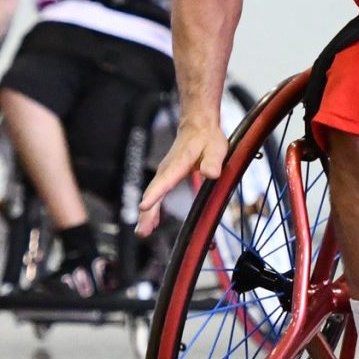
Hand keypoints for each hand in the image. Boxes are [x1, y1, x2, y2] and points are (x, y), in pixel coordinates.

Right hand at [135, 118, 227, 235]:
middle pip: (154, 192)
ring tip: (142, 232)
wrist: (198, 126)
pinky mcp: (165, 177)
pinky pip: (156, 195)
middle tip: (142, 231)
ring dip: (147, 214)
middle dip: (147, 212)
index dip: (155, 195)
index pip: (165, 180)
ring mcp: (164, 173)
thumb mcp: (216, 148)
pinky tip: (150, 223)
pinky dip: (152, 209)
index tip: (144, 206)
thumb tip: (211, 173)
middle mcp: (166, 169)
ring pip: (152, 195)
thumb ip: (213, 161)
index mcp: (178, 163)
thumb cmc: (207, 138)